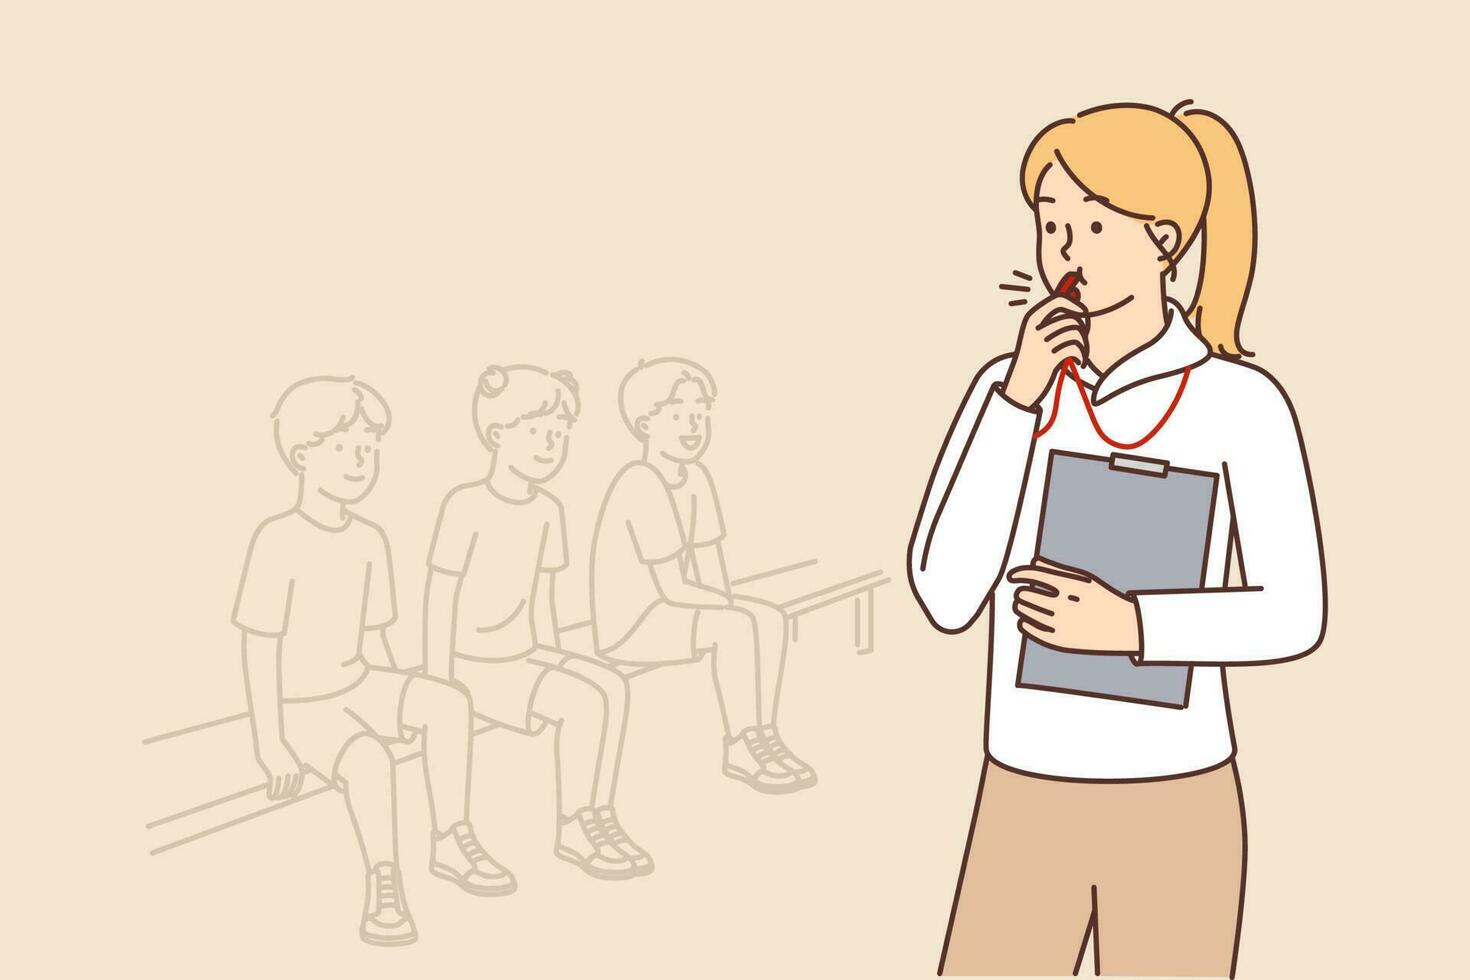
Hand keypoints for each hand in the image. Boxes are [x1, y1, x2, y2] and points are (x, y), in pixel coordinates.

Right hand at [255, 739, 305, 799]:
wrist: (272, 742)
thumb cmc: (280, 750)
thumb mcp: (289, 760)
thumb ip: (291, 770)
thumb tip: (291, 780)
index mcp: (298, 770)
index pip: (297, 789)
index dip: (292, 794)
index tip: (288, 796)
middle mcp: (292, 774)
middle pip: (288, 793)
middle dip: (284, 796)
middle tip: (278, 796)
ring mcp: (282, 775)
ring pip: (280, 793)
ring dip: (277, 796)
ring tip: (273, 795)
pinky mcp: (272, 775)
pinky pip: (272, 791)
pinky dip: (270, 794)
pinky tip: (269, 793)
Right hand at [1002, 295, 1088, 407]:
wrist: (1021, 385)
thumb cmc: (1033, 358)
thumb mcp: (1036, 336)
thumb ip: (1052, 320)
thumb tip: (1077, 301)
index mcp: (1031, 320)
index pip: (1058, 301)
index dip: (1075, 305)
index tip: (1083, 313)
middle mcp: (1036, 329)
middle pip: (1071, 319)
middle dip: (1083, 329)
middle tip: (1083, 340)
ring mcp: (1041, 343)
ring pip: (1075, 334)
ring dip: (1084, 345)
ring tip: (1081, 353)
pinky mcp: (1049, 358)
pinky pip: (1074, 348)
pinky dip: (1081, 355)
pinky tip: (1079, 362)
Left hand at [1007, 558, 1139, 653]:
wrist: (1126, 628)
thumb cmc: (1103, 599)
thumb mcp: (1085, 580)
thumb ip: (1057, 570)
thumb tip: (1034, 562)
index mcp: (1071, 586)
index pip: (1034, 575)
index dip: (1019, 574)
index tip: (1011, 577)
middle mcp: (1065, 605)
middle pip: (1025, 595)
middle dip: (1021, 593)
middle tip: (1022, 594)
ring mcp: (1062, 624)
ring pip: (1024, 612)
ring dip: (1020, 607)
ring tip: (1023, 605)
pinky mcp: (1060, 641)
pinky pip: (1029, 630)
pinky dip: (1023, 623)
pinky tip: (1025, 620)